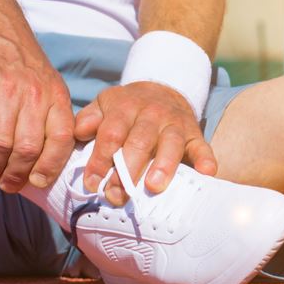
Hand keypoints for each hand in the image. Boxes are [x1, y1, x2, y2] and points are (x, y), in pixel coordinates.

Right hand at [0, 32, 75, 191]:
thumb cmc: (26, 67)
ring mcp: (7, 90)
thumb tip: (54, 160)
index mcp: (57, 97)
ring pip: (1, 143)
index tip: (37, 182)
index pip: (62, 140)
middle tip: (7, 184)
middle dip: (16, 173)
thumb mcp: (52, 87)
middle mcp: (36, 94)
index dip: (50, 166)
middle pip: (28, 148)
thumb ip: (55, 118)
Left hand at [74, 82, 216, 205]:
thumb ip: (88, 119)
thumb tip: (78, 133)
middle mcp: (152, 114)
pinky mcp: (194, 134)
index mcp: (125, 107)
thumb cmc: (128, 107)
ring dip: (163, 165)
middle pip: (139, 142)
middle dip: (127, 171)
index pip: (111, 134)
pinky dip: (205, 159)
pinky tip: (206, 173)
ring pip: (170, 143)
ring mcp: (175, 124)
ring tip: (153, 186)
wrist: (164, 88)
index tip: (92, 183)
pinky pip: (202, 146)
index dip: (100, 159)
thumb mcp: (105, 104)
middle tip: (117, 195)